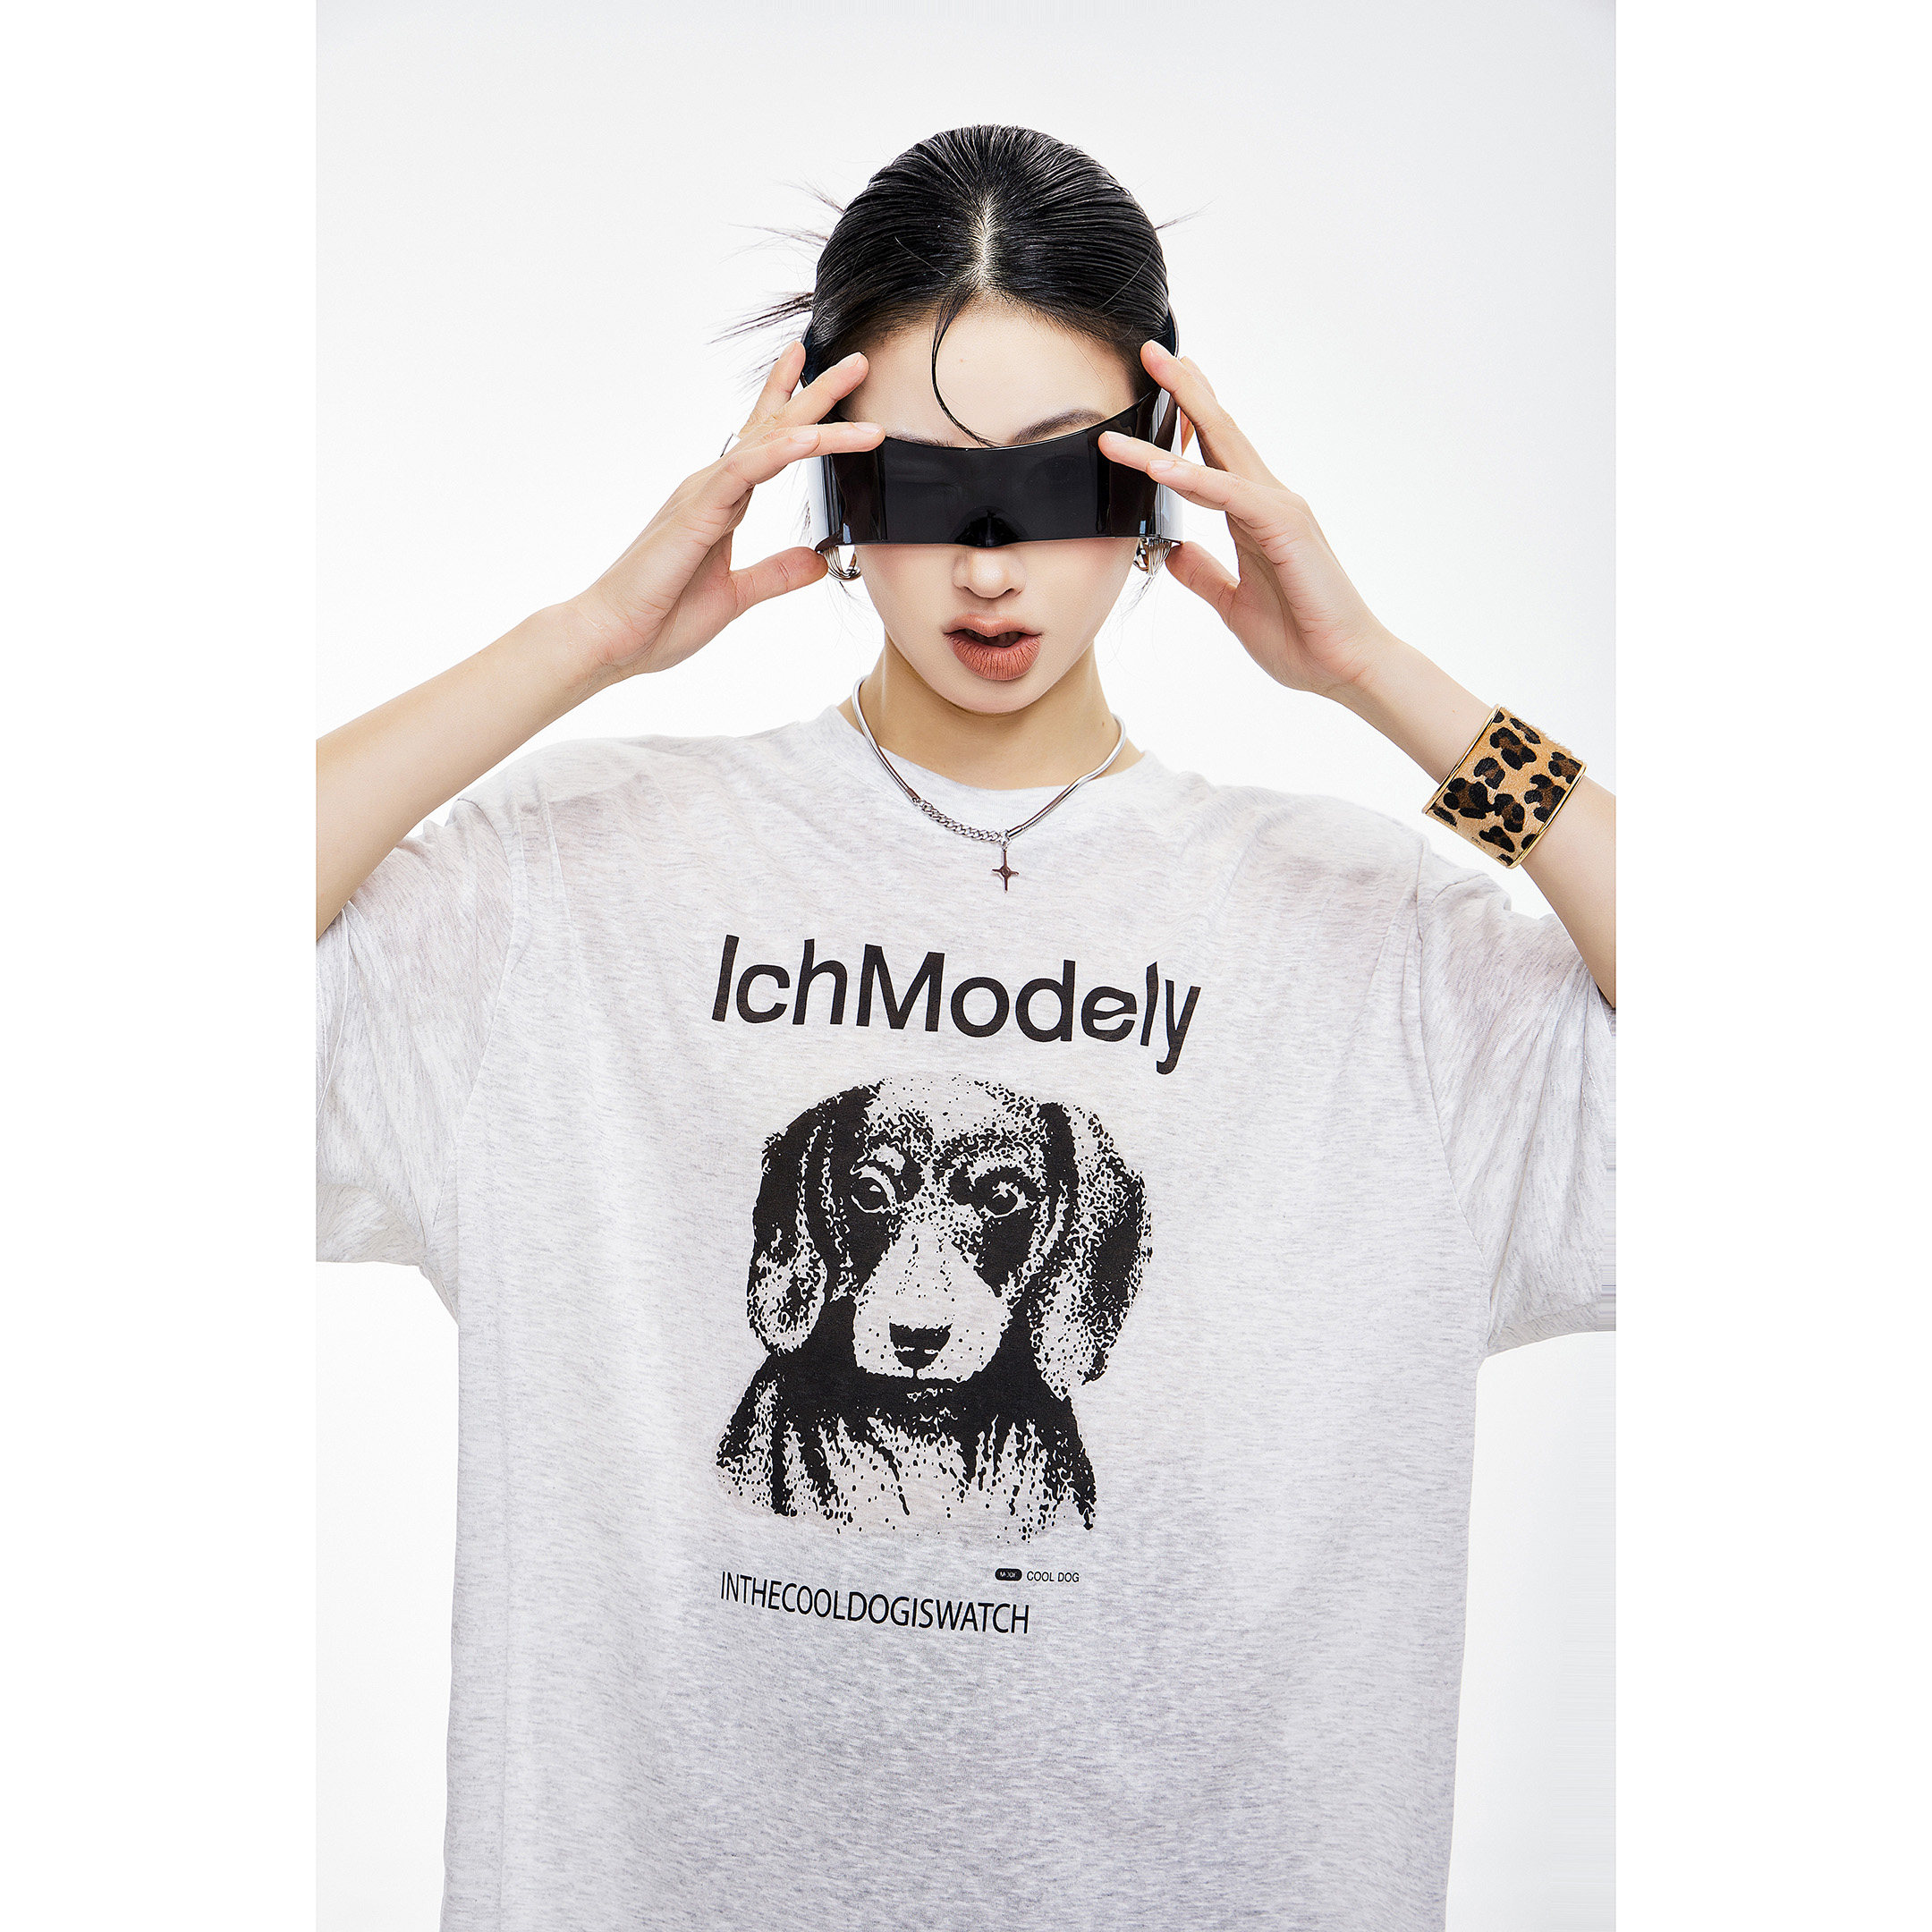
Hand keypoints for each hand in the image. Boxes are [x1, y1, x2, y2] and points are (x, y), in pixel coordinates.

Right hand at [566, 343, 882, 679]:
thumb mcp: (735, 596)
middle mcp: (712, 488)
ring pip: (769, 441)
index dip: (791, 408)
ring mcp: (703, 495)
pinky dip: (782, 450)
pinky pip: (745, 470)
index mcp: (720, 504)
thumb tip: (818, 561)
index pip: (765, 446)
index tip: (820, 376)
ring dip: (815, 413)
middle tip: (856, 361)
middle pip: (772, 428)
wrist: (612, 639)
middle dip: (814, 391)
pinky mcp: (696, 513)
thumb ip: (776, 574)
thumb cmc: (659, 618)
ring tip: (852, 379)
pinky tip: (813, 436)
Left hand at [1099, 341, 1396, 700]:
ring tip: (1151, 376)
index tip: (1158, 383)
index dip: (1187, 418)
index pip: (1214, 456)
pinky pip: (1230, 496)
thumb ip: (1204, 575)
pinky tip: (1158, 464)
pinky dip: (1194, 477)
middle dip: (1185, 390)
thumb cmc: (1302, 637)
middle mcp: (1269, 501)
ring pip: (1220, 452)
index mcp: (1256, 516)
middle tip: (1150, 351)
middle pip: (1220, 433)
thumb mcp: (1233, 604)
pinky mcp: (1285, 529)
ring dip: (1183, 413)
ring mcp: (1279, 510)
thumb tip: (1172, 555)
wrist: (1346, 667)